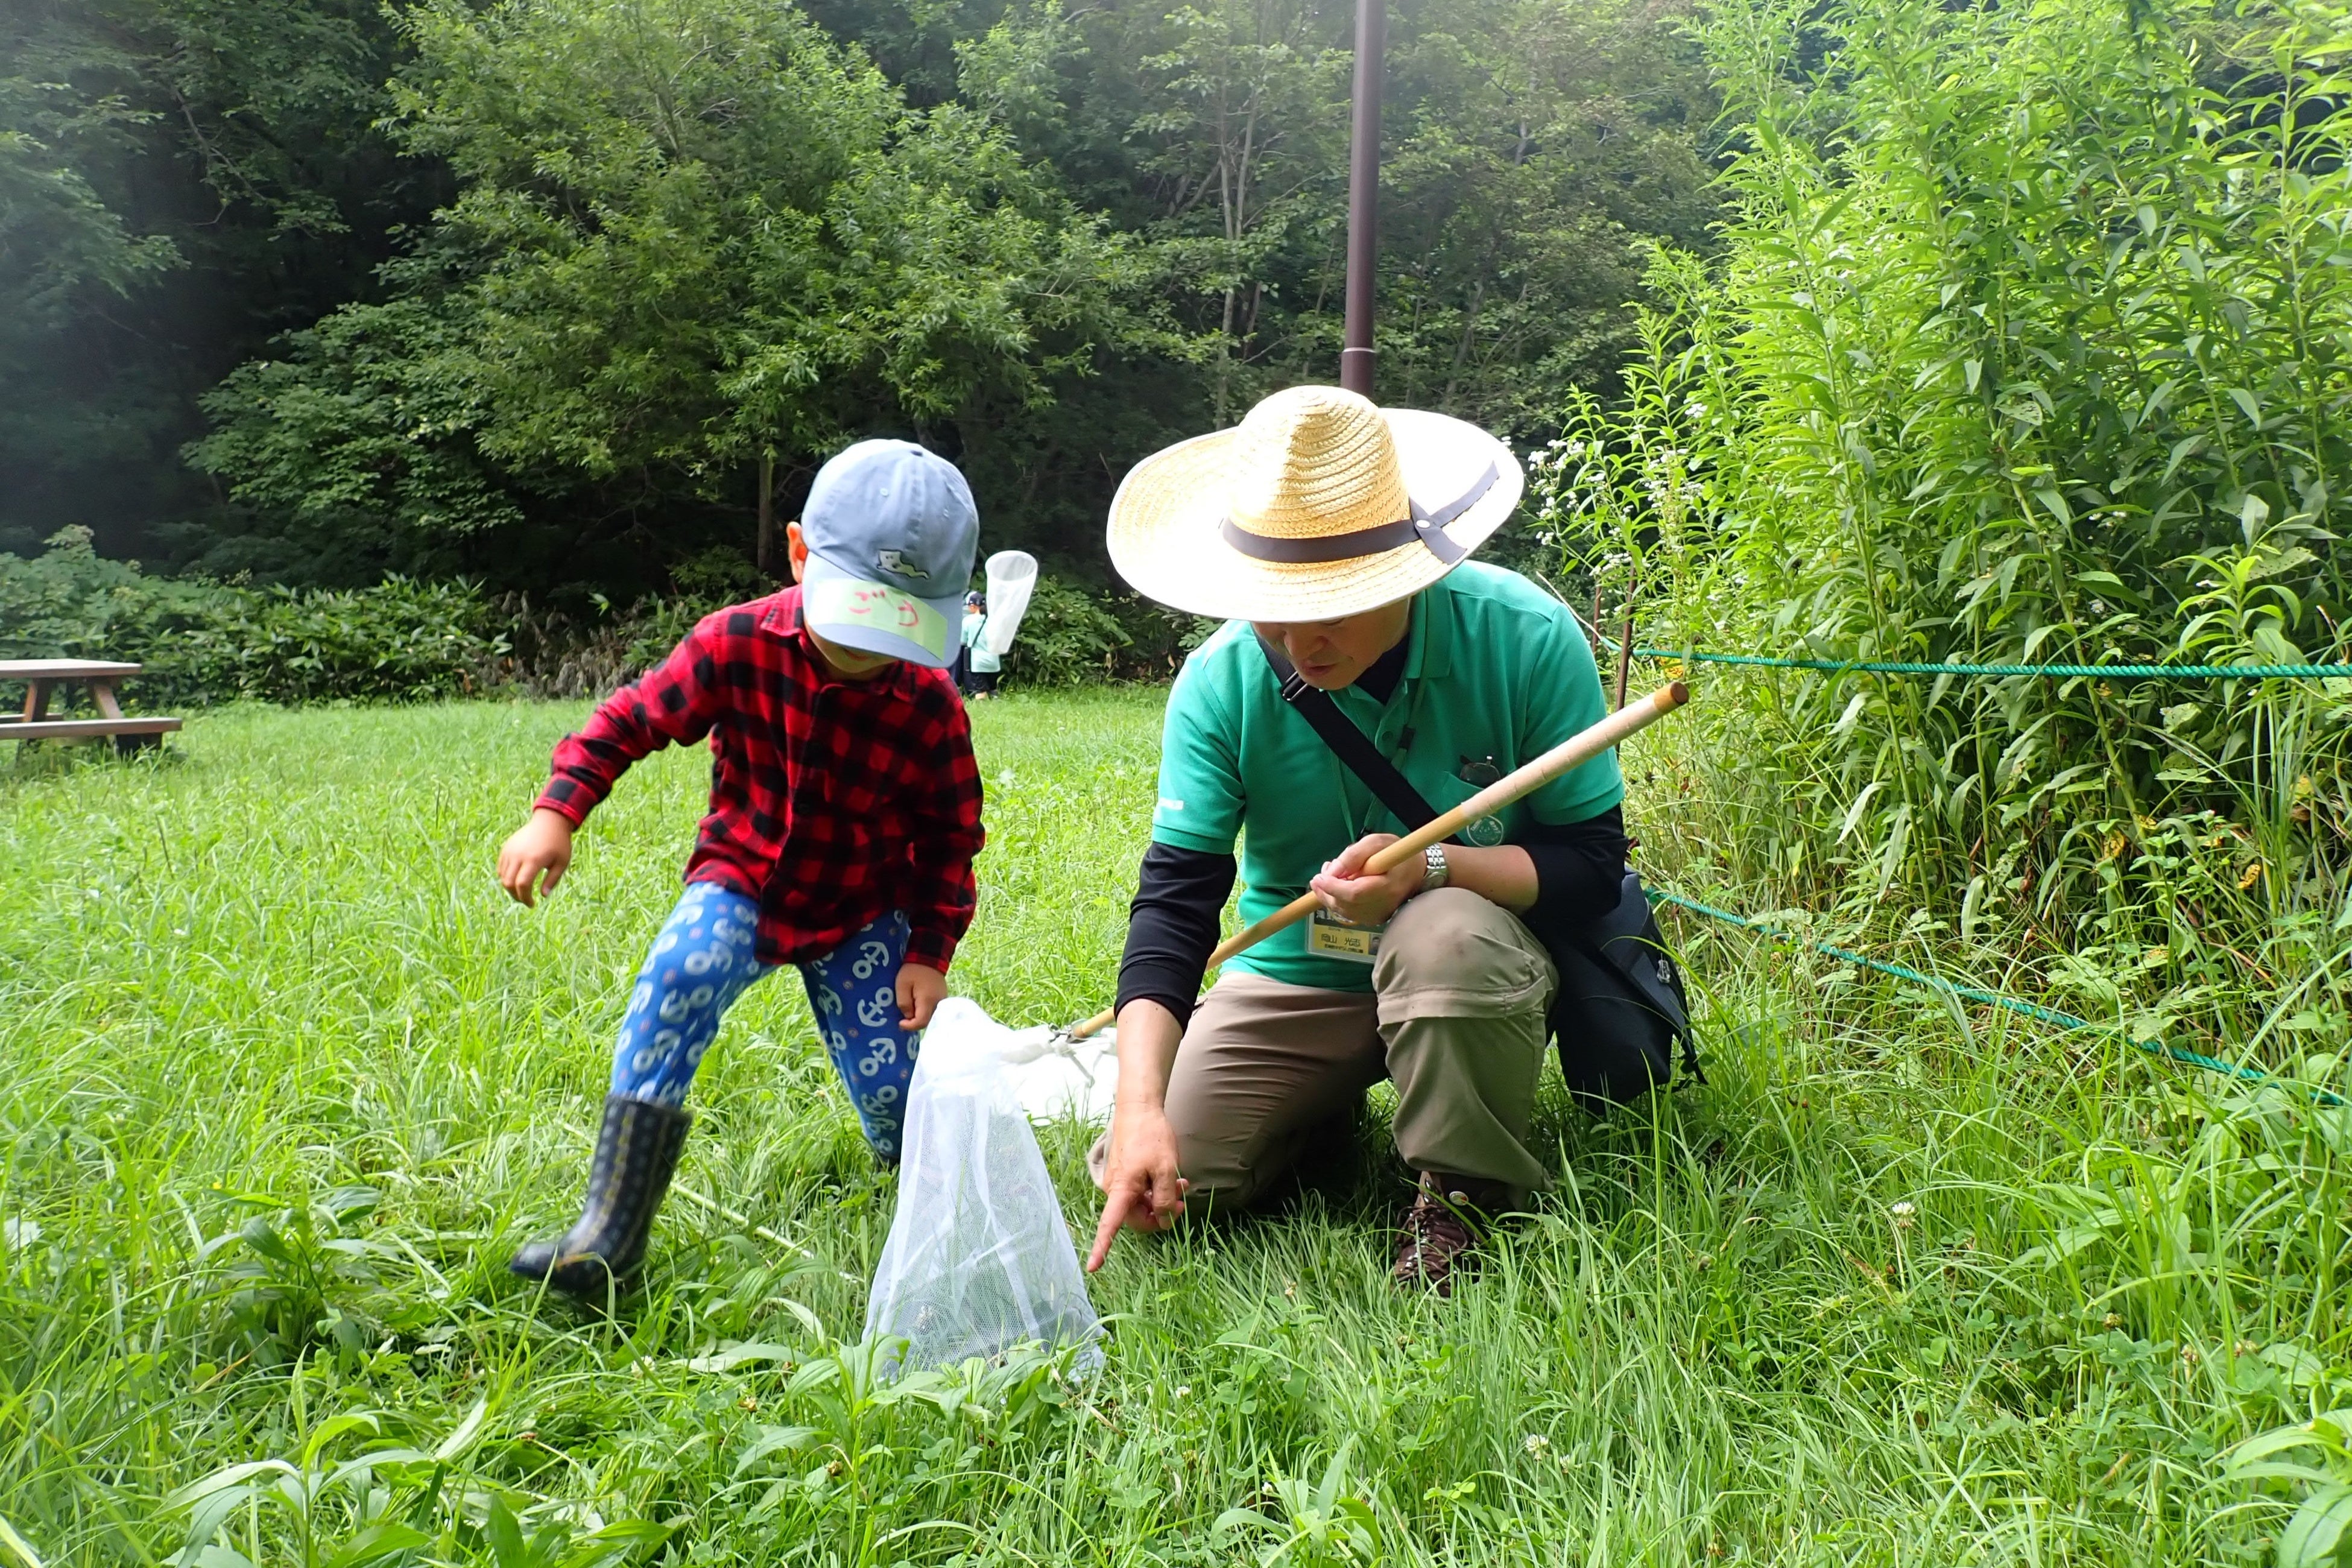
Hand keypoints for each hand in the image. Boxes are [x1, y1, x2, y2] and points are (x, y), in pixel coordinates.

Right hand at [497, 809, 574, 906]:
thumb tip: (543, 896)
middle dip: (516, 895)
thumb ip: (552, 880)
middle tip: (526, 900)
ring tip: (522, 891)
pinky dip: (506, 877)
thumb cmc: (559, 843)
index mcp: (534, 860)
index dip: (525, 898)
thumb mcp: (562, 863)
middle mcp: (518, 855)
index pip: (522, 885)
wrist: (549, 821)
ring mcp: (510, 851)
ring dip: (510, 887)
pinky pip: (501, 867)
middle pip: (509, 883)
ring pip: (502, 876)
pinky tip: (516, 880)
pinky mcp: (506, 848)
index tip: (532, 904)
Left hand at [896, 962, 946, 1029]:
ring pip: (931, 1017)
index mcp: (927, 1001)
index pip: (921, 1022)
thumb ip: (904, 1003)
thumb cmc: (913, 970)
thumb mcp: (902, 985)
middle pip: (927, 1022)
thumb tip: (908, 1017)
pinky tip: (917, 1007)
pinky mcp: (942, 997)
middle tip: (903, 1019)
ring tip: (909, 1013)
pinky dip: (925, 1012)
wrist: (928, 956)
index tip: (900, 1023)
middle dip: (914, 1023)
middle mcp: (938, 1003)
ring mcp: (942, 1000)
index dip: (910, 1026)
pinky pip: (933, 1010)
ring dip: (920, 1018)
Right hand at [1086, 1101, 1188, 1271]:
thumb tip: (1164, 1222)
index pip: (1109, 1225)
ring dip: (1162, 1200)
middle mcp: (1116, 1189)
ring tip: (1182, 1186)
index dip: (1101, 1247)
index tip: (1093, 1268)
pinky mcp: (1126, 1174)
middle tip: (1182, 1203)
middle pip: (1136, 1217)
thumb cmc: (1151, 1136)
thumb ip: (1165, 1199)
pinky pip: (1141, 1192)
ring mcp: (1120, 1182)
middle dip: (1159, 1214)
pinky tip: (1174, 1180)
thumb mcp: (1165, 1169)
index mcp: (1121, 1190)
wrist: (1139, 1108)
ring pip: (1142, 1203)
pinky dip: (1157, 1190)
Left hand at [1309, 832, 1420, 926]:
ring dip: (1330, 895)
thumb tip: (1332, 871)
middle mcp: (1384, 905)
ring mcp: (1380, 915)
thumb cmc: (1396, 853)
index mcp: (1388, 886)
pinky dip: (1338, 901)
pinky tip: (1339, 886)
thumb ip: (1353, 855)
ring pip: (1344, 912)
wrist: (1416, 870)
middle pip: (1346, 905)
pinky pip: (1349, 914)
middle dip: (1326, 891)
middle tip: (1320, 874)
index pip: (1355, 893)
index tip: (1318, 878)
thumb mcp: (1376, 842)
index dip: (1333, 887)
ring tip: (1330, 876)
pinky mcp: (1375, 919)